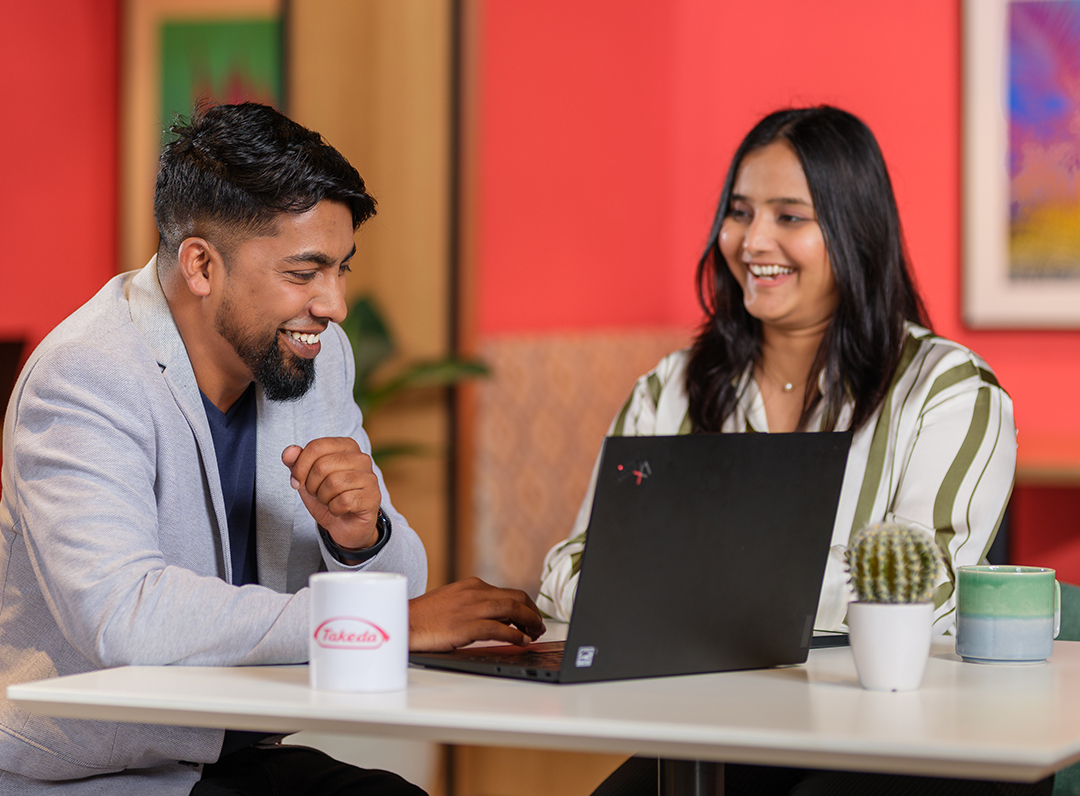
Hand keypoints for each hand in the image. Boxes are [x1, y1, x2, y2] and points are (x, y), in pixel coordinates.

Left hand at [282, 439, 380, 549]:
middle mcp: (361, 458)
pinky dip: (334, 509)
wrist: (346, 526)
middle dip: (312, 485)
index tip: (297, 481)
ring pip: (333, 483)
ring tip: (329, 501)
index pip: (317, 446)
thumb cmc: (328, 497)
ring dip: (323, 498)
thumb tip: (289, 452)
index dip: (300, 466)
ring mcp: (370, 477)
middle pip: (322, 466)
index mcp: (346, 446)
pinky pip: (343, 501)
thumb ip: (296, 462)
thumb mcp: (307, 479)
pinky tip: (339, 510)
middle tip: (318, 494)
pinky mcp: (372, 497)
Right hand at [409, 577, 545, 651]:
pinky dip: (516, 636)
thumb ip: (475, 605)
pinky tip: (522, 642)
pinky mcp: (466, 626)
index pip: (509, 593)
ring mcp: (471, 608)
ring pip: (513, 610)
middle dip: (532, 613)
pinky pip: (500, 629)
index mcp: (472, 585)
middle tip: (538, 627)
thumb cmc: (425, 617)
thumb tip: (499, 617)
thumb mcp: (453, 602)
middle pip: (516, 598)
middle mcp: (474, 593)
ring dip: (530, 623)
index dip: (526, 606)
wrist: (403, 623)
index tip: (532, 617)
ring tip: (535, 634)